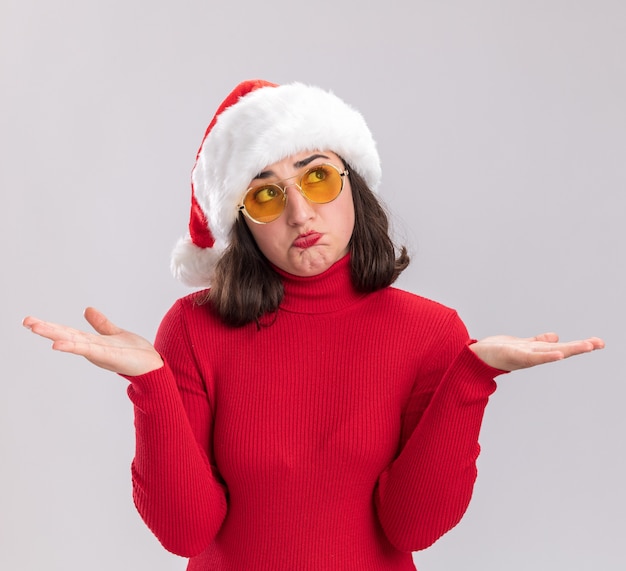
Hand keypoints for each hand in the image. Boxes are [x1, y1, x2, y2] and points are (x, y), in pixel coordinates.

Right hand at [22, 307, 163, 376]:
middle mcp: (91, 348)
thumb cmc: (135, 352)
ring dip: (54, 335)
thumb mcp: (115, 333)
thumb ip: (101, 324)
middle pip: (65, 336)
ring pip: (73, 342)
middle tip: (26, 321)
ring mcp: (98, 353)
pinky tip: (57, 344)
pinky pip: (87, 349)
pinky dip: (72, 346)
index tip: (30, 320)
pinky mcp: (107, 356)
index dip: (50, 326)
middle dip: (46, 329)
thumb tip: (87, 309)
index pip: (67, 332)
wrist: (152, 366)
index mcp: (92, 342)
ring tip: (36, 328)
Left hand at [469, 332, 604, 371]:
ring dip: (569, 350)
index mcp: (537, 351)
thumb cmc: (498, 352)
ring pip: (550, 352)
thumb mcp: (522, 344)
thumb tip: (555, 337)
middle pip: (560, 350)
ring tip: (587, 346)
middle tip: (600, 343)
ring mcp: (525, 356)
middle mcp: (534, 354)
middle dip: (580, 347)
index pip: (561, 347)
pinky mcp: (513, 356)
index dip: (579, 345)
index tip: (598, 342)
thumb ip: (538, 342)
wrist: (476, 358)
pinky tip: (559, 354)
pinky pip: (533, 357)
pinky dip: (546, 356)